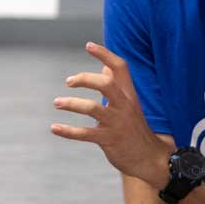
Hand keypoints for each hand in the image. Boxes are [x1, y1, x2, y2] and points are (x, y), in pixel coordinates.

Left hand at [51, 42, 172, 187]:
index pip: (120, 68)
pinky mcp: (109, 140)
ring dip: (71, 104)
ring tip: (57, 102)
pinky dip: (68, 131)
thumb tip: (105, 66)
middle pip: (106, 84)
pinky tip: (54, 128)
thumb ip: (117, 85)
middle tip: (69, 81)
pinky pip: (85, 133)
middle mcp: (124, 106)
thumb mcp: (130, 104)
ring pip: (92, 108)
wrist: (150, 158)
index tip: (89, 45)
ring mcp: (116, 123)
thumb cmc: (135, 128)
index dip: (105, 54)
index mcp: (129, 95)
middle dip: (85, 79)